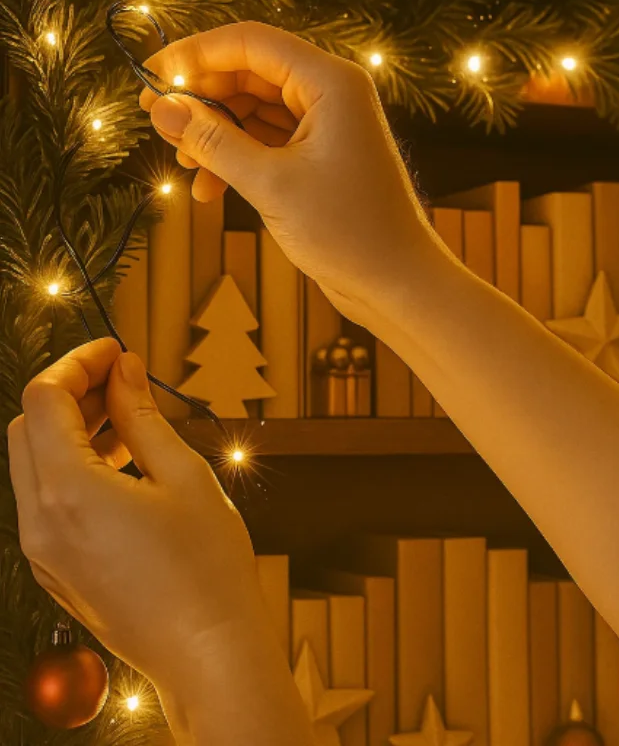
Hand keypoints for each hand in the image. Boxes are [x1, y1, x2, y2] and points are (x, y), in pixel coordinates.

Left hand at [6, 338, 268, 690]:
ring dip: (73, 431)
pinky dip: (74, 469)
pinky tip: (125, 467)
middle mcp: (38, 522)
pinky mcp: (55, 570)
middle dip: (71, 393)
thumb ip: (143, 417)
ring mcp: (42, 551)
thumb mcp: (182, 476)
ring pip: (34, 465)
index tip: (116, 352)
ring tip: (130, 421)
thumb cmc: (206, 565)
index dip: (78, 363)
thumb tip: (124, 371)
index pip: (44, 399)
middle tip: (122, 380)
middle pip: (28, 429)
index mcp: (67, 492)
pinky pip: (48, 501)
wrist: (207, 651)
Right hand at [139, 22, 442, 326]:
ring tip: (184, 165)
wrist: (397, 283)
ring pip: (254, 112)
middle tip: (158, 124)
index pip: (249, 43)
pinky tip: (209, 189)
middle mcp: (330, 96)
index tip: (149, 78)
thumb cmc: (349, 233)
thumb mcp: (271, 185)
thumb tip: (162, 109)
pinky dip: (237, 160)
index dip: (194, 55)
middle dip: (202, 100)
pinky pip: (268, 144)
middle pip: (249, 74)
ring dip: (216, 135)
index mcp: (329, 83)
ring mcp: (326, 129)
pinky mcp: (320, 161)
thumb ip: (213, 142)